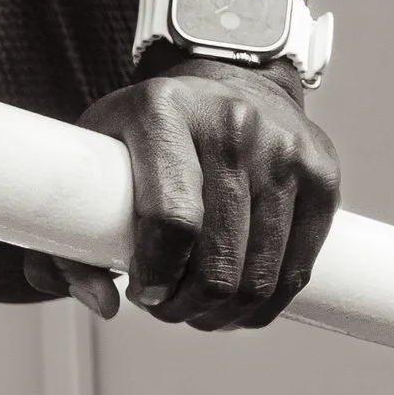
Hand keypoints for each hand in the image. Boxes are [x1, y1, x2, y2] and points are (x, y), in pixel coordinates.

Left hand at [70, 62, 339, 332]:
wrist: (230, 82)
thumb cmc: (151, 130)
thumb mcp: (97, 157)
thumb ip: (71, 235)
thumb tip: (105, 305)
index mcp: (164, 112)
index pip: (171, 219)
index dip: (157, 273)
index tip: (143, 293)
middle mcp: (232, 125)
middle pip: (218, 259)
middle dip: (186, 305)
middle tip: (167, 307)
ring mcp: (285, 149)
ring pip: (259, 276)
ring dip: (224, 313)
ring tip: (198, 308)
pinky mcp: (322, 176)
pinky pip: (297, 271)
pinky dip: (264, 304)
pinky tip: (237, 302)